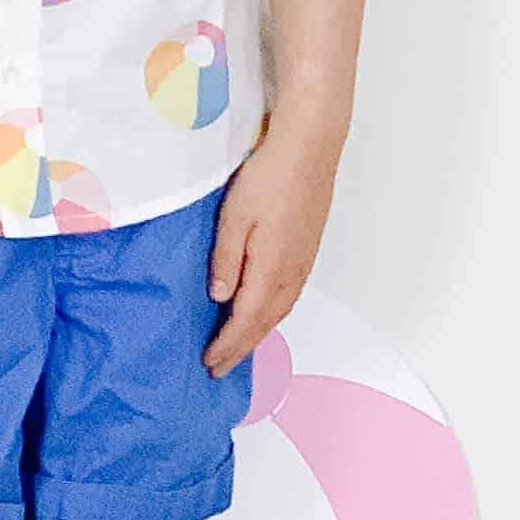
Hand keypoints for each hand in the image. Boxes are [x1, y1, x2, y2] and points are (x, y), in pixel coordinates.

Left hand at [204, 126, 336, 375]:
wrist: (309, 151)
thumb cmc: (268, 178)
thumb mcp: (233, 218)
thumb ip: (226, 260)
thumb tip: (219, 297)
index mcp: (270, 269)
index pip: (245, 320)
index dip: (228, 345)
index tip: (209, 364)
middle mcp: (291, 273)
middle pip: (265, 323)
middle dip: (241, 348)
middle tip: (219, 368)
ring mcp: (303, 262)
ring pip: (279, 311)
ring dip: (258, 334)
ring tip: (237, 347)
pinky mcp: (307, 250)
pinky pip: (288, 295)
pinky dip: (272, 314)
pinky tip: (261, 312)